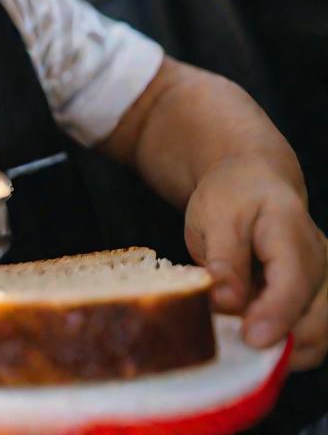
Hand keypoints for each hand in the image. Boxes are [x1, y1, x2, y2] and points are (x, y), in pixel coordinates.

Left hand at [184, 155, 327, 369]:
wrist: (254, 182)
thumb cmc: (231, 197)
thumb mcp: (213, 215)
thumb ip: (222, 259)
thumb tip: (226, 301)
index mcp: (290, 228)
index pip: (293, 281)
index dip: (274, 315)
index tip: (250, 338)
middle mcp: (320, 258)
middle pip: (316, 317)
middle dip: (278, 340)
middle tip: (233, 342)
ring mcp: (325, 279)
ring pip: (319, 334)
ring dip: (282, 348)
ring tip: (239, 339)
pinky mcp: (321, 296)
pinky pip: (311, 334)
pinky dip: (284, 345)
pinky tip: (252, 336)